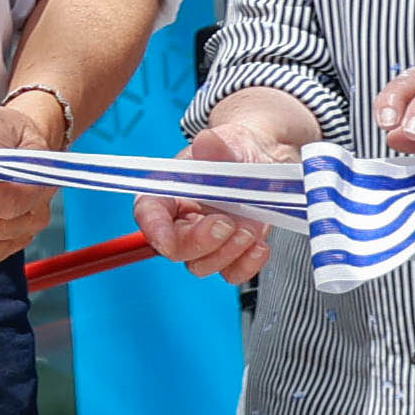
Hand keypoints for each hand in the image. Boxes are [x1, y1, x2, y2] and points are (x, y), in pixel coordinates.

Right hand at [143, 88, 320, 279]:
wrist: (266, 162)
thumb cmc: (237, 151)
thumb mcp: (228, 143)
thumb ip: (216, 148)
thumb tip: (207, 141)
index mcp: (168, 191)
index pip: (149, 214)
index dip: (153, 229)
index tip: (167, 240)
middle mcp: (181, 220)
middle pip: (175, 248)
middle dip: (200, 242)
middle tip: (227, 225)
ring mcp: (206, 241)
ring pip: (202, 265)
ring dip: (227, 253)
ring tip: (249, 230)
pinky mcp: (232, 253)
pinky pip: (232, 273)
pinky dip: (247, 264)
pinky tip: (259, 246)